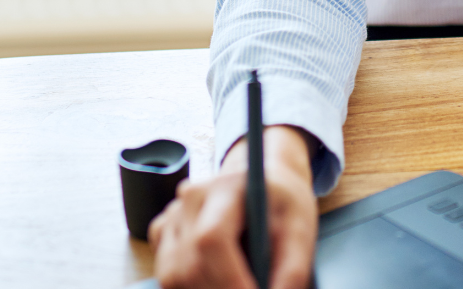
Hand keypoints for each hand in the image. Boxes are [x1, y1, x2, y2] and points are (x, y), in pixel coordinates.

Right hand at [149, 125, 316, 288]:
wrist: (265, 183)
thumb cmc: (281, 204)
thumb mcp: (300, 228)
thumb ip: (292, 269)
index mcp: (226, 187)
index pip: (212, 239)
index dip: (228, 280)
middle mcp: (191, 198)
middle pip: (189, 265)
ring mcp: (172, 214)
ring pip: (172, 276)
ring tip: (237, 283)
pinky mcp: (161, 232)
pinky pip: (166, 275)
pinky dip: (189, 287)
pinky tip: (215, 279)